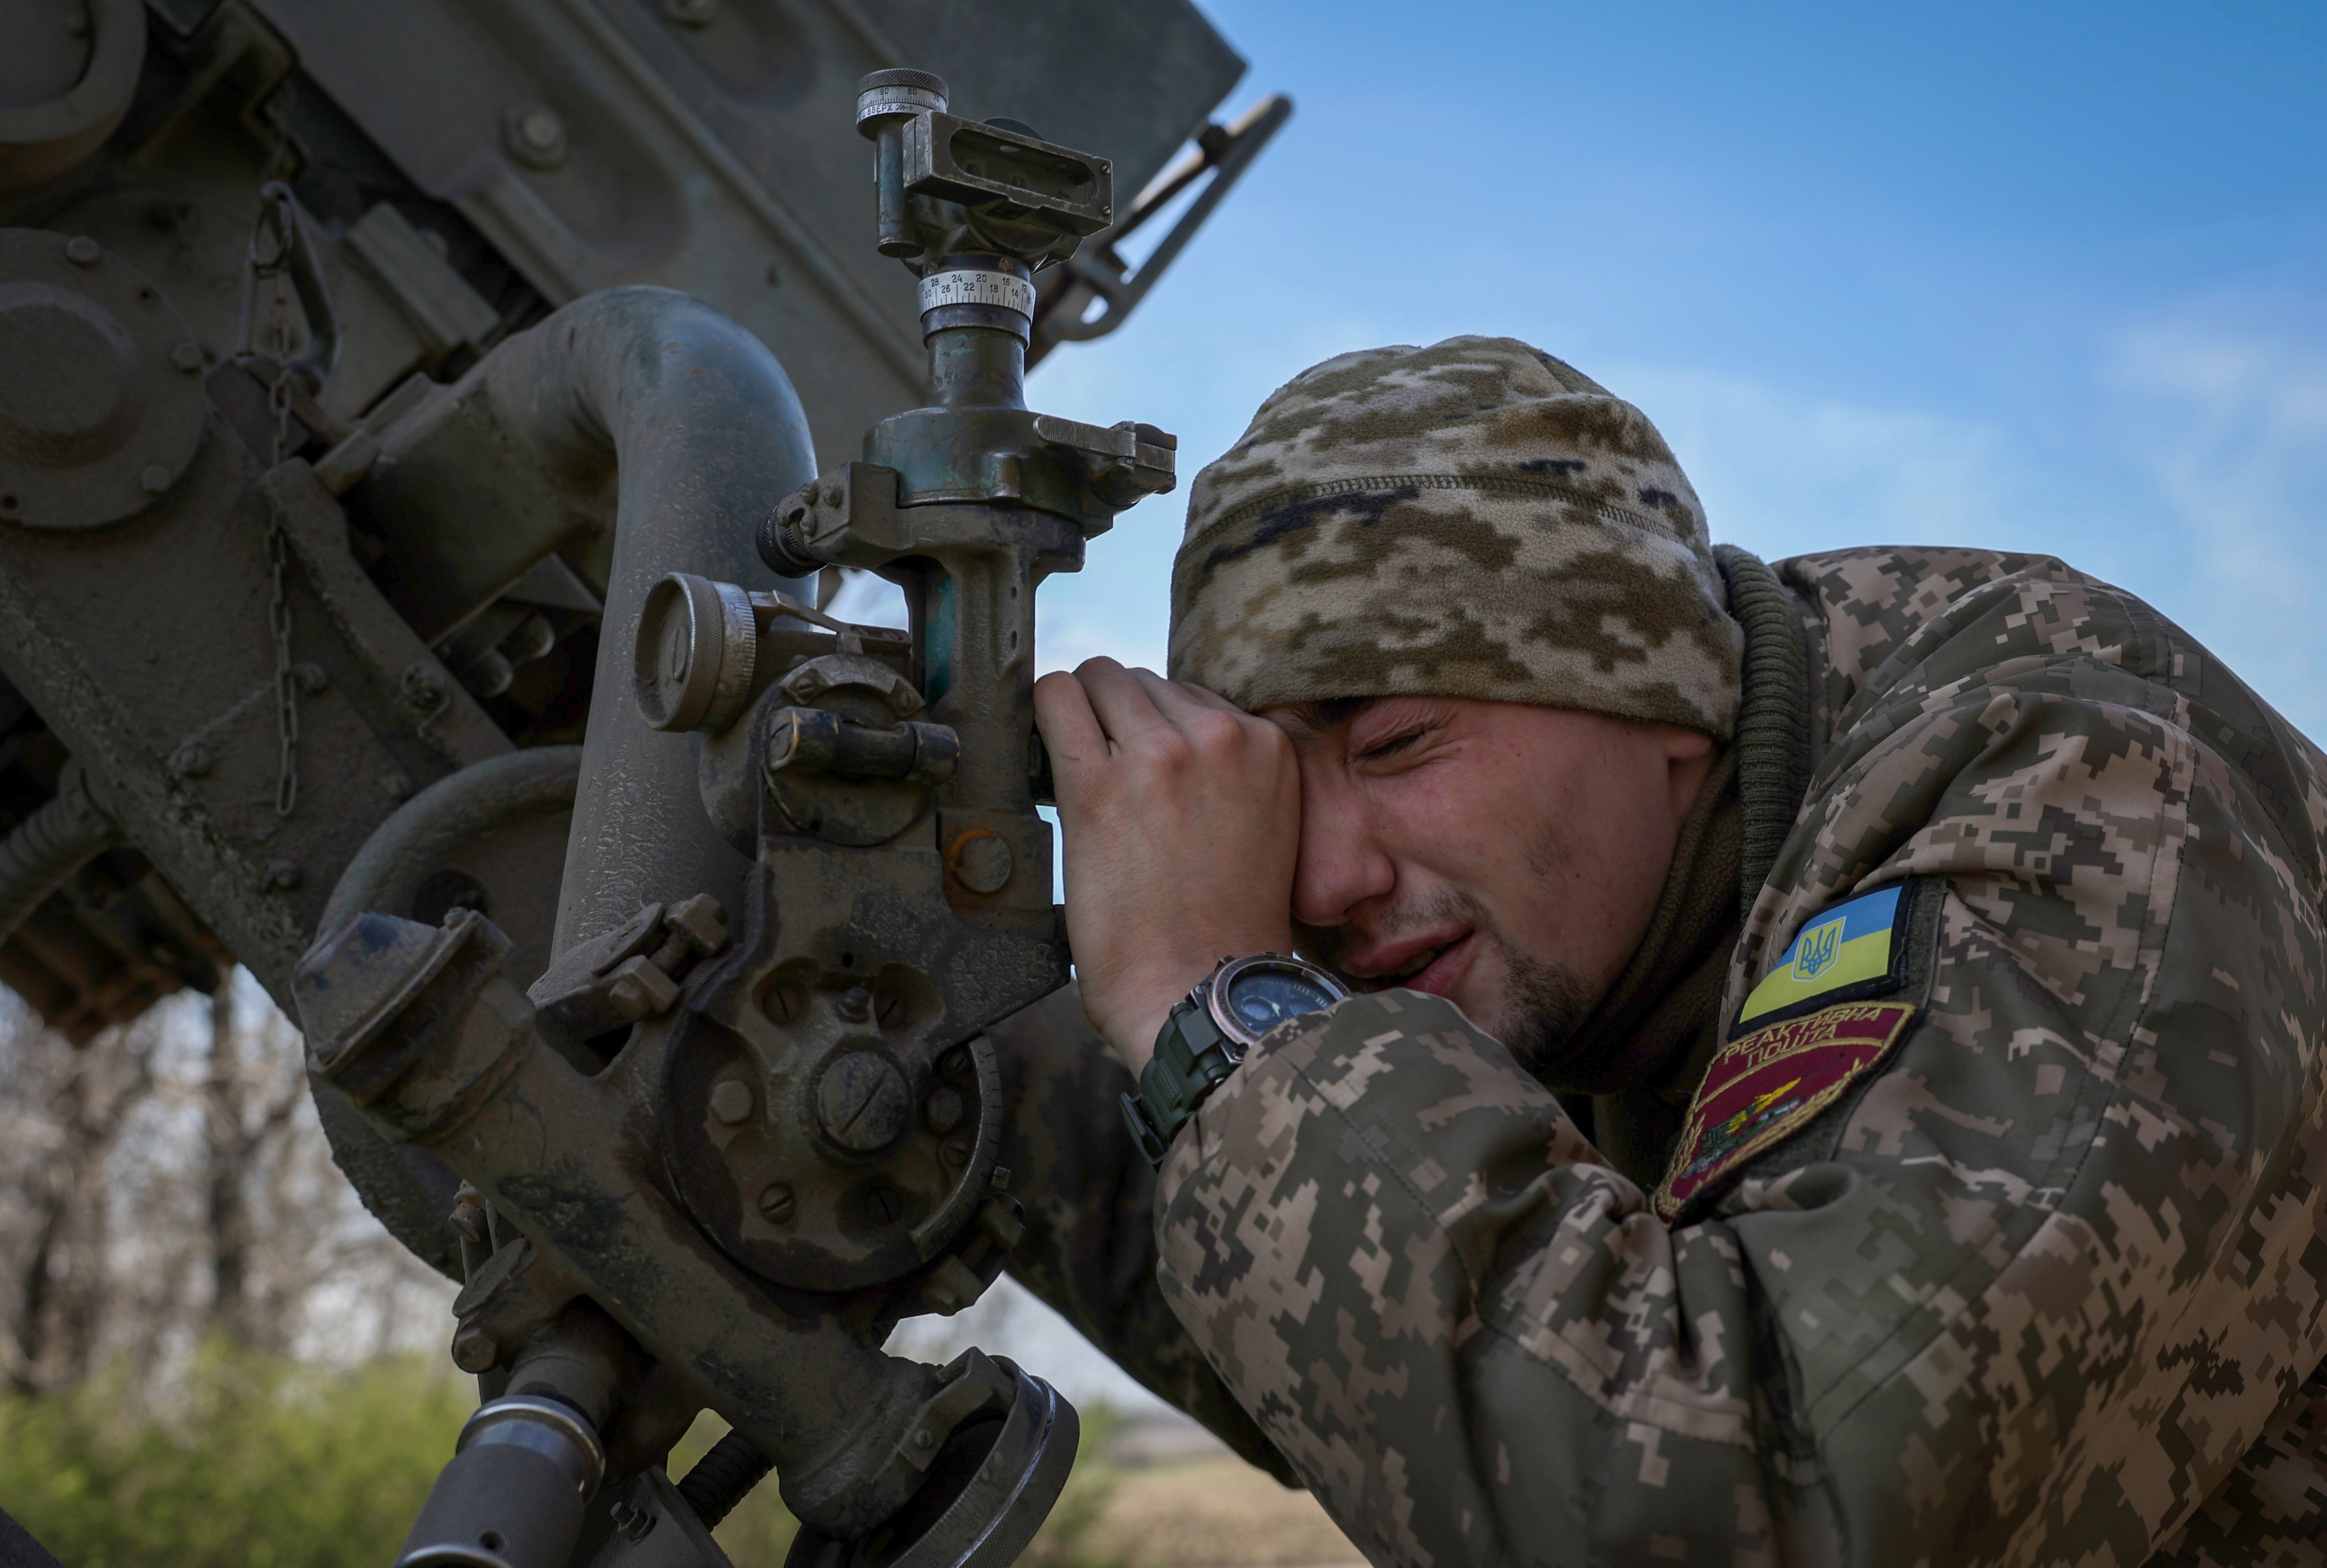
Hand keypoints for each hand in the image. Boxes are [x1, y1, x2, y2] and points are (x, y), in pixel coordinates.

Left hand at [1034, 658, 1299, 1071]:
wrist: (1200, 992)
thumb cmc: (1226, 930)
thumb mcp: (1266, 827)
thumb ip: (1234, 773)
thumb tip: (1171, 736)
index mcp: (1267, 748)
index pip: (1192, 697)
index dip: (1156, 733)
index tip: (1141, 770)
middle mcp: (1219, 737)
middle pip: (1142, 682)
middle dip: (1117, 719)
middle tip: (1105, 773)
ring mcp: (1157, 754)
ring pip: (1099, 678)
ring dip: (1082, 717)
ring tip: (1079, 771)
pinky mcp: (1097, 783)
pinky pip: (1055, 699)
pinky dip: (1044, 717)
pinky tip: (1041, 751)